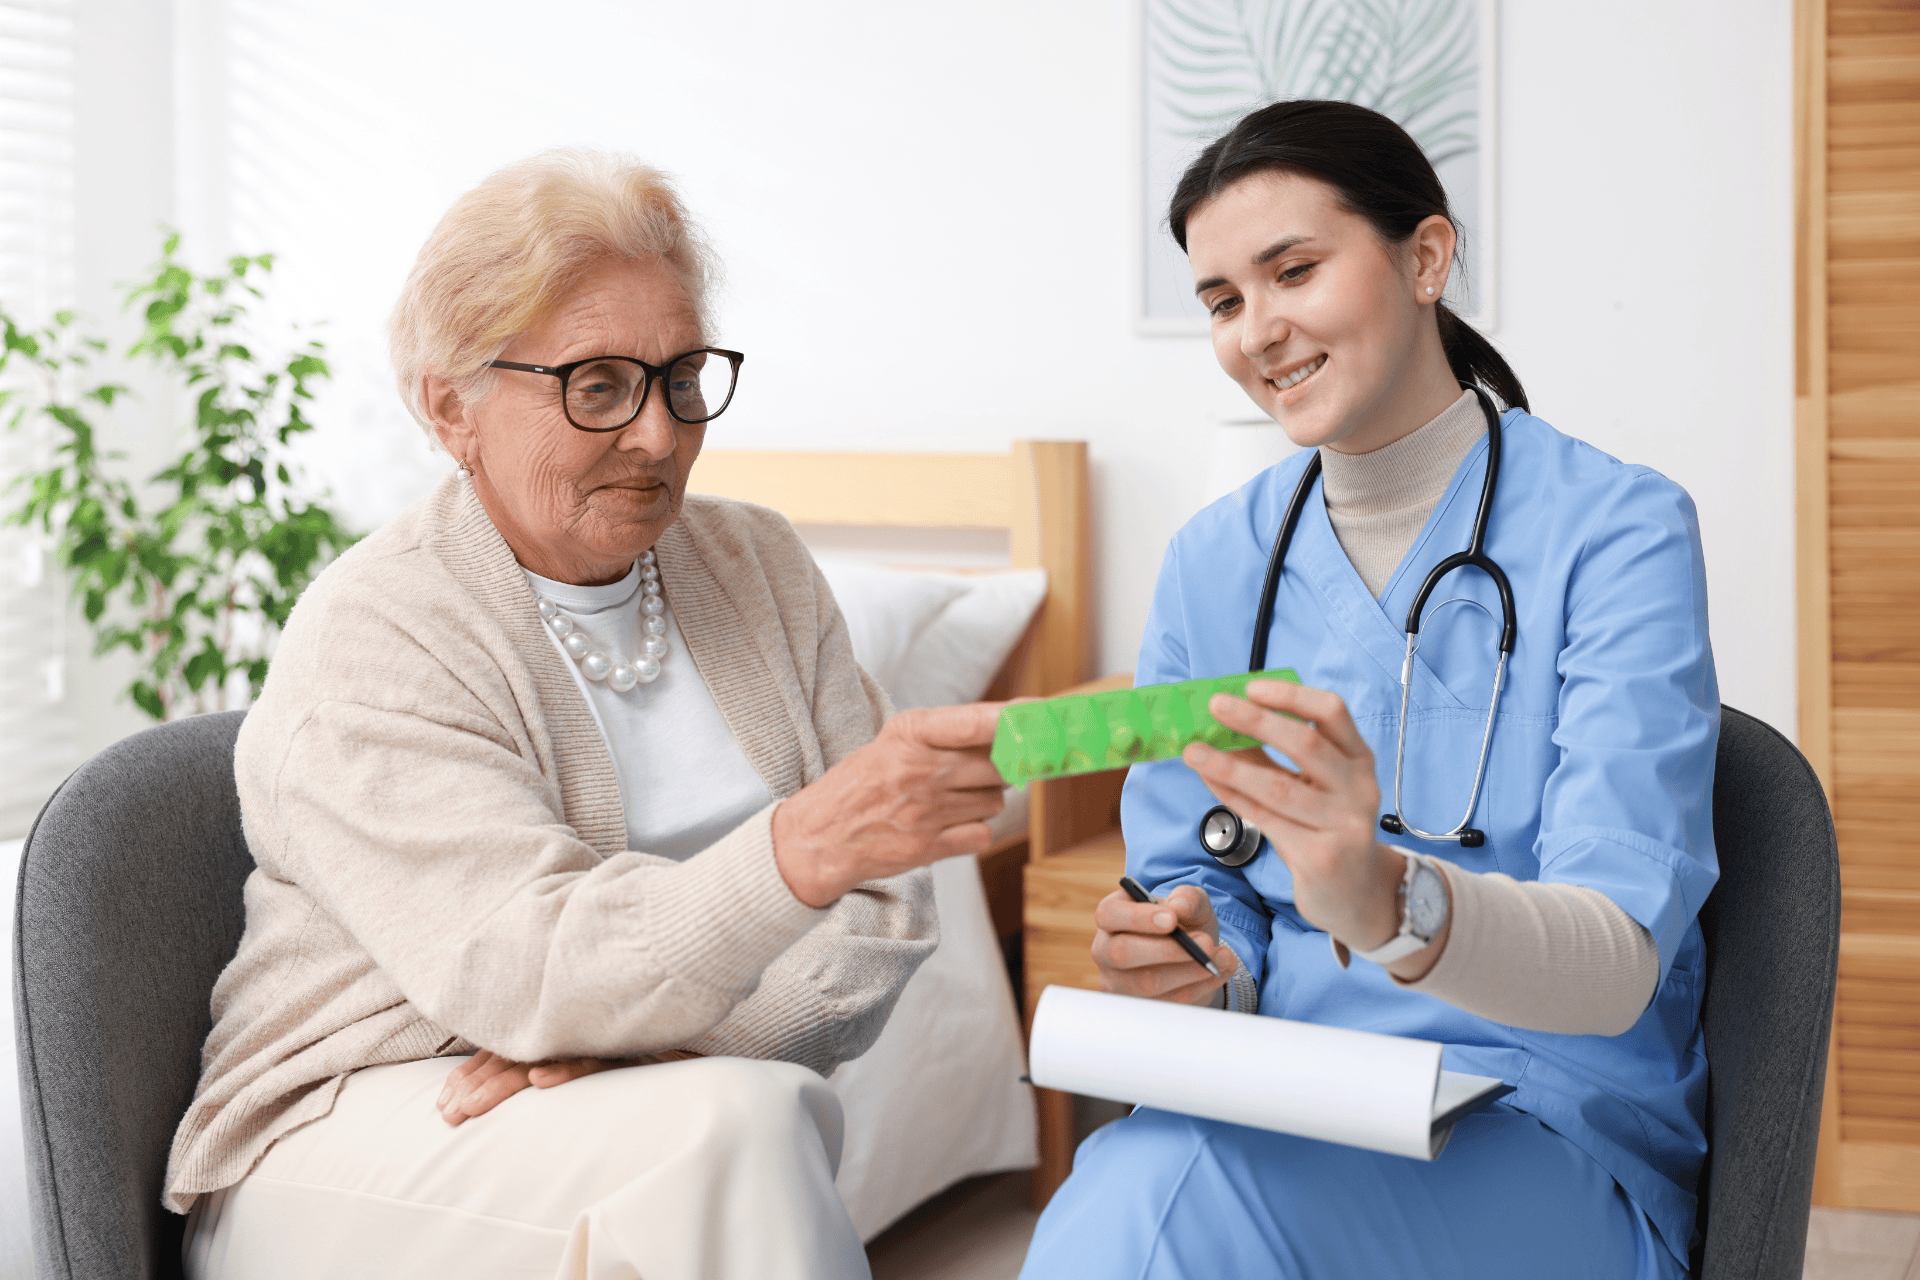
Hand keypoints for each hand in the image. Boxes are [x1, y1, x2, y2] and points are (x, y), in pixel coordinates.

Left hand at [436, 1049, 703, 1125]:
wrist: (687, 995)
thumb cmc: (642, 1032)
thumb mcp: (593, 1052)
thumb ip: (555, 1059)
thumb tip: (522, 1085)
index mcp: (558, 1024)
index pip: (505, 1049)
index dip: (471, 1074)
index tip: (444, 1104)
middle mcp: (571, 1025)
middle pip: (515, 1054)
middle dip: (477, 1085)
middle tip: (449, 1115)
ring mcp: (596, 1032)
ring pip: (542, 1056)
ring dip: (502, 1083)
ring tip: (472, 1107)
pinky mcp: (626, 1041)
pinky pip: (592, 1057)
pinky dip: (565, 1068)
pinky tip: (539, 1082)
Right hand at [772, 702, 1005, 906]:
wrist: (819, 836)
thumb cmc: (864, 782)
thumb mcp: (896, 742)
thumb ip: (948, 736)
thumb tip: (1013, 733)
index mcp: (910, 734)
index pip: (974, 721)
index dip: (1014, 720)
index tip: (1043, 715)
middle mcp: (920, 770)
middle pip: (999, 765)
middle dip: (1005, 767)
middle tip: (990, 768)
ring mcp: (925, 811)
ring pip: (995, 802)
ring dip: (986, 800)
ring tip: (953, 798)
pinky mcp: (927, 847)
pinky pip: (982, 835)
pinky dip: (975, 831)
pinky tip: (950, 824)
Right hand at [1091, 883, 1238, 1005]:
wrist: (1192, 955)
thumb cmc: (1183, 923)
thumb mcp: (1190, 903)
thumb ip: (1187, 898)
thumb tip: (1179, 908)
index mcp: (1111, 915)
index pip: (1109, 914)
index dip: (1138, 918)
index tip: (1172, 920)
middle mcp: (1105, 949)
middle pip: (1122, 953)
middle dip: (1167, 950)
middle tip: (1206, 942)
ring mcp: (1117, 982)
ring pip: (1146, 983)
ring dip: (1190, 971)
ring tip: (1222, 957)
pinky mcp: (1137, 1006)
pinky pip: (1167, 1002)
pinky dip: (1198, 987)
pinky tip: (1217, 972)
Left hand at [1182, 679, 1446, 979]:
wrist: (1356, 895)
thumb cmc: (1326, 828)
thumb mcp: (1314, 785)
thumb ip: (1275, 755)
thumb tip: (1222, 720)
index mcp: (1359, 759)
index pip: (1333, 713)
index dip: (1291, 696)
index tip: (1251, 686)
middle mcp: (1359, 789)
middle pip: (1306, 745)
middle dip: (1256, 722)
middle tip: (1215, 705)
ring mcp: (1344, 825)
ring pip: (1279, 787)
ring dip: (1230, 765)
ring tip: (1194, 750)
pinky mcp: (1320, 857)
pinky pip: (1266, 819)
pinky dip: (1232, 797)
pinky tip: (1209, 780)